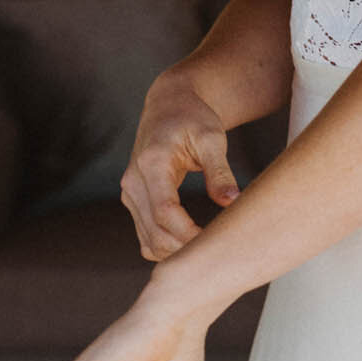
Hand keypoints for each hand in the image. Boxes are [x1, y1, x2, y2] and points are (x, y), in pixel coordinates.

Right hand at [122, 71, 240, 260]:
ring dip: (176, 253)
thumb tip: (232, 201)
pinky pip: (146, 237)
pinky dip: (166, 247)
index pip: (165, 211)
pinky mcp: (134, 202)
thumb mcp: (212, 137)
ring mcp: (129, 194)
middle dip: (185, 249)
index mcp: (152, 163)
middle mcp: (133, 182)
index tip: (216, 241)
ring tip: (209, 250)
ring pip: (148, 240)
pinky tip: (191, 244)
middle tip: (219, 250)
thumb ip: (219, 171)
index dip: (189, 233)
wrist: (169, 107)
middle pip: (155, 232)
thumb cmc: (193, 118)